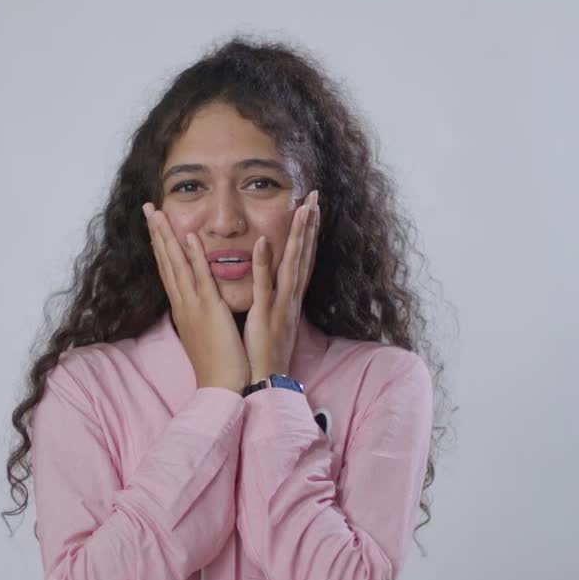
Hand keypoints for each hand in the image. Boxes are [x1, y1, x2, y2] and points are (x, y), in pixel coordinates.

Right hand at [144, 202, 250, 393]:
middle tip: (148, 208)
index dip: (161, 246)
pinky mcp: (209, 311)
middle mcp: (184, 303)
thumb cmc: (219, 363)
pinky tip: (188, 237)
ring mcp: (194, 306)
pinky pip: (200, 279)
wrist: (223, 387)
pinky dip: (193, 258)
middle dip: (156, 234)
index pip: (169, 270)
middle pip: (166, 262)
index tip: (155, 225)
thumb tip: (199, 301)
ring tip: (157, 213)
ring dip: (167, 237)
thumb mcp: (207, 331)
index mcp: (184, 308)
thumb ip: (202, 312)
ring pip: (176, 265)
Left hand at [244, 189, 319, 383]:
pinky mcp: (265, 315)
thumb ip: (274, 298)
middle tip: (315, 195)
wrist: (263, 384)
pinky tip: (264, 241)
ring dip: (298, 236)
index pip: (303, 259)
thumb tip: (272, 282)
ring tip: (302, 208)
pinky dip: (265, 263)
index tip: (312, 207)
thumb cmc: (263, 354)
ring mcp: (280, 305)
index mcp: (290, 298)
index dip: (309, 233)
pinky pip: (265, 286)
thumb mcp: (272, 320)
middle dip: (310, 225)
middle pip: (304, 255)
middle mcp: (290, 298)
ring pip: (292, 264)